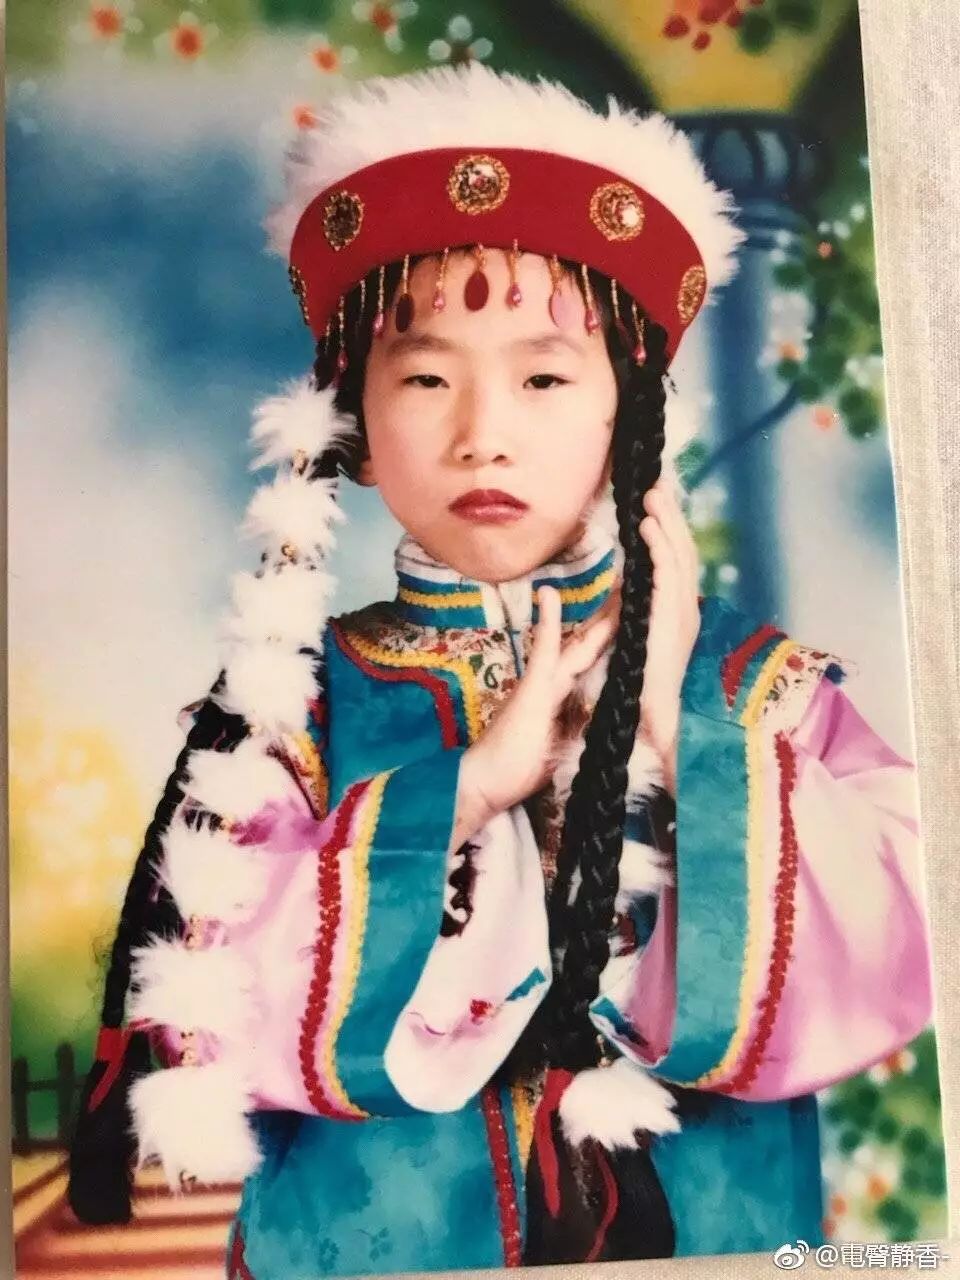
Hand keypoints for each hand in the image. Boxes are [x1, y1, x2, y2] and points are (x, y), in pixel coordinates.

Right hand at [453, 585, 617, 842]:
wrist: (485, 780)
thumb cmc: (519, 767)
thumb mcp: (563, 746)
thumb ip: (579, 727)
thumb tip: (602, 723)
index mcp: (565, 694)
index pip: (594, 661)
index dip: (612, 639)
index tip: (633, 617)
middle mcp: (556, 681)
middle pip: (592, 645)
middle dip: (615, 620)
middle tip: (634, 588)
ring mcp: (544, 681)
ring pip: (579, 644)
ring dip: (599, 617)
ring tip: (617, 585)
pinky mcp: (532, 687)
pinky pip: (544, 650)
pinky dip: (548, 623)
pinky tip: (548, 595)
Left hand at [636, 474, 701, 789]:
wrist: (651, 723)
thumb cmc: (641, 690)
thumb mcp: (638, 641)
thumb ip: (637, 613)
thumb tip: (629, 585)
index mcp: (676, 614)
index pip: (676, 562)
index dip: (668, 530)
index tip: (655, 502)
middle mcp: (683, 611)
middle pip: (681, 552)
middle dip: (670, 516)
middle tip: (655, 483)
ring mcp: (680, 616)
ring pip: (677, 558)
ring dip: (664, 523)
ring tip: (651, 494)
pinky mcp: (669, 624)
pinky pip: (666, 579)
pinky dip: (659, 550)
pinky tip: (646, 528)